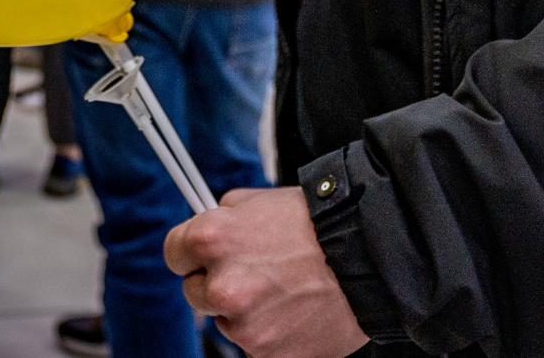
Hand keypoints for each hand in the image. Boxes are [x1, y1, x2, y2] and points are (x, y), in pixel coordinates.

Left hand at [164, 186, 367, 357]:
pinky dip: (269, 332)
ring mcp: (245, 326)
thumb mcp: (258, 201)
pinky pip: (254, 344)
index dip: (190, 253)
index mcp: (212, 240)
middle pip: (194, 292)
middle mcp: (222, 286)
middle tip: (254, 271)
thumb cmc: (319, 225)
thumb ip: (221, 219)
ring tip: (284, 289)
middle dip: (216, 282)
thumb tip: (202, 231)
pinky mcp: (267, 354)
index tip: (202, 255)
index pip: (172, 254)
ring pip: (226, 320)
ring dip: (244, 310)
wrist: (371, 260)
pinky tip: (294, 310)